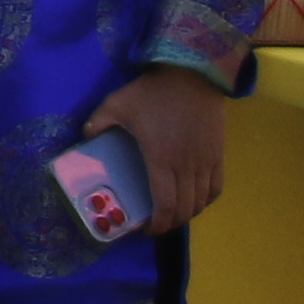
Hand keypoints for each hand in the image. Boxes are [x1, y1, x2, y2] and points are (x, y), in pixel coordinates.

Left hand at [91, 68, 228, 230]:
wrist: (193, 73)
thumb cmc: (153, 91)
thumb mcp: (117, 103)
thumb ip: (98, 122)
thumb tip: (85, 136)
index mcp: (160, 159)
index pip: (164, 205)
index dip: (158, 224)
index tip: (147, 230)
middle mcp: (186, 166)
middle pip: (184, 209)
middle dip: (170, 223)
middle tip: (158, 224)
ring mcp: (205, 161)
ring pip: (201, 201)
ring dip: (189, 213)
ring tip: (174, 214)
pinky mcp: (219, 153)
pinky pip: (217, 186)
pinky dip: (207, 199)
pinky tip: (197, 200)